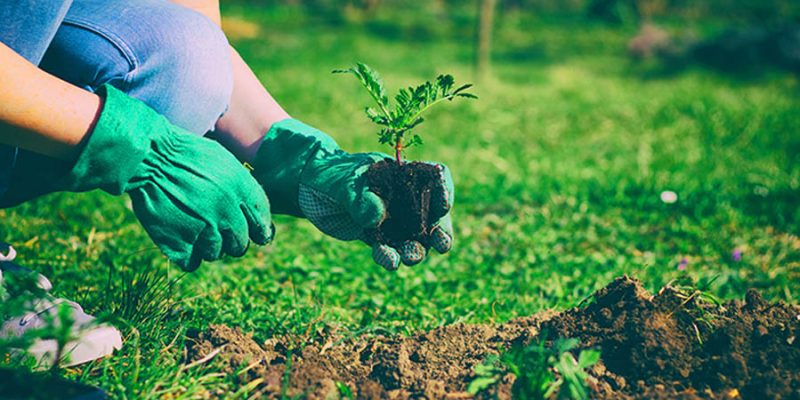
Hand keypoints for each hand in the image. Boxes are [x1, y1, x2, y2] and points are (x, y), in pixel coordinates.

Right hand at [60, 85, 272, 269]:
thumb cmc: (183, 154)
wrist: (147, 157)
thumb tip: (250, 210)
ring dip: (206, 246)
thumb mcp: (221, 159)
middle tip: (215, 231)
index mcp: (241, 189)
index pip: (262, 221)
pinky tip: (179, 239)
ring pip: (216, 254)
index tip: (253, 233)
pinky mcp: (179, 244)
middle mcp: (228, 212)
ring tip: (191, 228)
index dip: (258, 229)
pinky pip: (192, 263)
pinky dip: (186, 255)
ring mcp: (204, 230)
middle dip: (230, 241)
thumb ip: (239, 185)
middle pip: (240, 244)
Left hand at [301, 153, 453, 269]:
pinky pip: (390, 249)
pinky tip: (388, 261)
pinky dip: (390, 256)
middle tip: (442, 244)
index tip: (443, 205)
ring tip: (412, 257)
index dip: (445, 190)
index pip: (435, 177)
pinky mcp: (378, 236)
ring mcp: (394, 218)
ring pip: (415, 237)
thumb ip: (359, 197)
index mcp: (404, 173)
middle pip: (434, 213)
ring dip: (417, 248)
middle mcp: (405, 197)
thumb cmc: (330, 174)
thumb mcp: (342, 182)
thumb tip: (377, 215)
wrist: (309, 187)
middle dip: (441, 230)